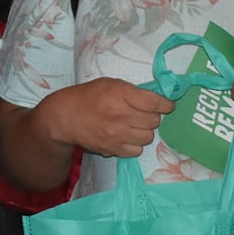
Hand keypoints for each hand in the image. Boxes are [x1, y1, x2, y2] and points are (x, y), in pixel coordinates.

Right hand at [40, 78, 174, 158]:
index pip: (154, 103)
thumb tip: (156, 102)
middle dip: (153, 117)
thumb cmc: (88, 96)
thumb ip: (133, 91)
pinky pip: (136, 151)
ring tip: (135, 126)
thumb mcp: (110, 84)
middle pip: (154, 121)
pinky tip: (127, 137)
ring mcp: (116, 134)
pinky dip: (135, 144)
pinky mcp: (112, 148)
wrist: (65, 117)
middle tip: (144, 114)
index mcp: (120, 94)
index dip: (166, 105)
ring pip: (148, 137)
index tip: (168, 106)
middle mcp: (120, 114)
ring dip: (145, 131)